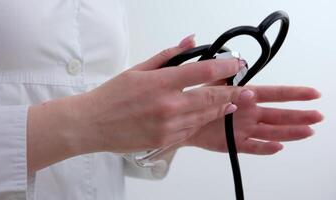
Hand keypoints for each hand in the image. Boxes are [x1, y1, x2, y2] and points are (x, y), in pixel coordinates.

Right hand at [83, 35, 247, 152]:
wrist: (93, 124)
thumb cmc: (112, 96)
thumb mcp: (138, 69)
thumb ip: (168, 56)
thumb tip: (190, 41)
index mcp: (161, 83)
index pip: (202, 71)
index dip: (224, 67)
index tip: (235, 65)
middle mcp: (168, 106)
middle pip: (211, 97)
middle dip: (231, 92)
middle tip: (243, 88)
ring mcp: (169, 126)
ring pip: (205, 116)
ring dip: (220, 108)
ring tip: (230, 102)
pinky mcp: (166, 141)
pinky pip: (191, 130)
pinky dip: (201, 122)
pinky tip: (205, 116)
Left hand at [182, 86, 322, 154]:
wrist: (183, 119)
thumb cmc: (199, 98)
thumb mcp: (214, 81)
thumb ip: (228, 73)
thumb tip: (242, 63)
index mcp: (247, 96)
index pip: (275, 94)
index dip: (294, 94)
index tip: (312, 94)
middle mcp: (250, 113)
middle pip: (279, 115)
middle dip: (299, 115)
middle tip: (318, 116)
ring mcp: (244, 128)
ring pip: (271, 131)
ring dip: (289, 132)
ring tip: (308, 131)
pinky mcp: (234, 143)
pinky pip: (252, 146)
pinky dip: (265, 148)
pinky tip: (278, 147)